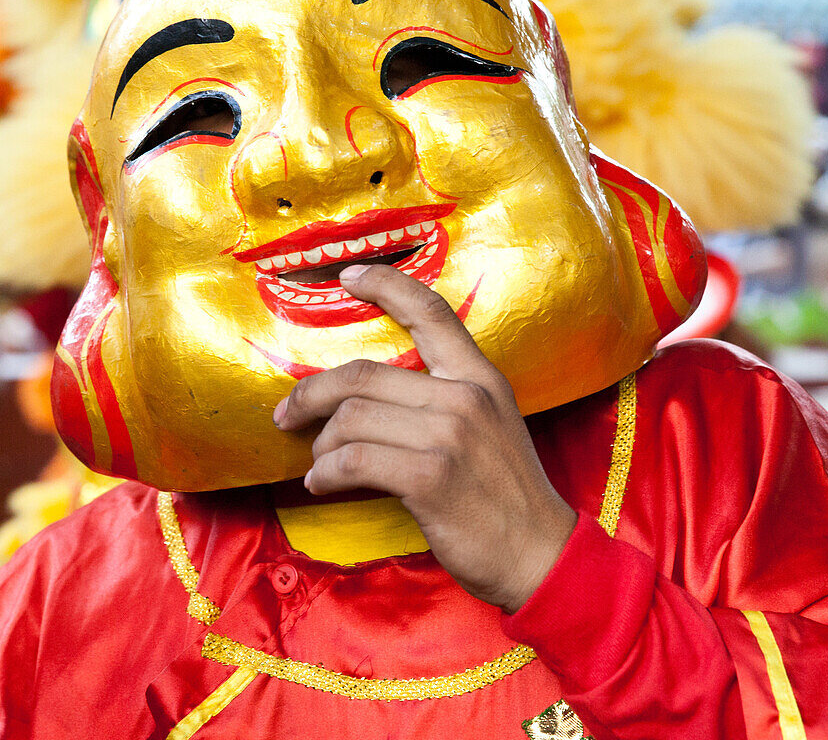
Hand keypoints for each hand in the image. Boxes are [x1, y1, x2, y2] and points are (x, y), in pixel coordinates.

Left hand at [273, 264, 576, 613]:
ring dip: (321, 445)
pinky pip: (354, 460)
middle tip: (287, 414)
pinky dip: (327, 473)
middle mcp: (464, 396)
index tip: (348, 275)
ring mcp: (448, 435)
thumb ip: (447, 400)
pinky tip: (322, 484)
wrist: (539, 553)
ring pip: (351, 418)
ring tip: (319, 465)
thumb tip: (372, 400)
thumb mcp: (492, 427)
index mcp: (480, 377)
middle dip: (311, 394)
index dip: (385, 285)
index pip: (431, 311)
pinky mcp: (430, 476)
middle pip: (363, 375)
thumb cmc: (508, 494)